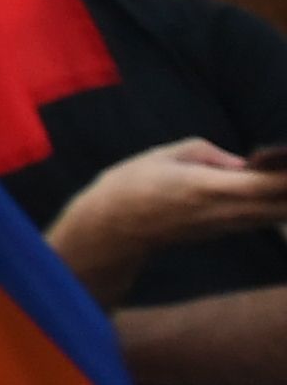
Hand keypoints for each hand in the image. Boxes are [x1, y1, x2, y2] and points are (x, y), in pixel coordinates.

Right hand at [46, 138, 286, 290]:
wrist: (114, 229)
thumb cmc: (132, 185)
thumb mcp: (162, 155)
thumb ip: (207, 152)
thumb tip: (243, 163)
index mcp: (208, 187)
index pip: (265, 185)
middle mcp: (224, 211)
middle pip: (280, 207)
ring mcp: (226, 225)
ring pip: (275, 216)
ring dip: (285, 199)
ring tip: (283, 176)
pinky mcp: (223, 231)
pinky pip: (260, 218)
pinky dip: (275, 206)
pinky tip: (273, 190)